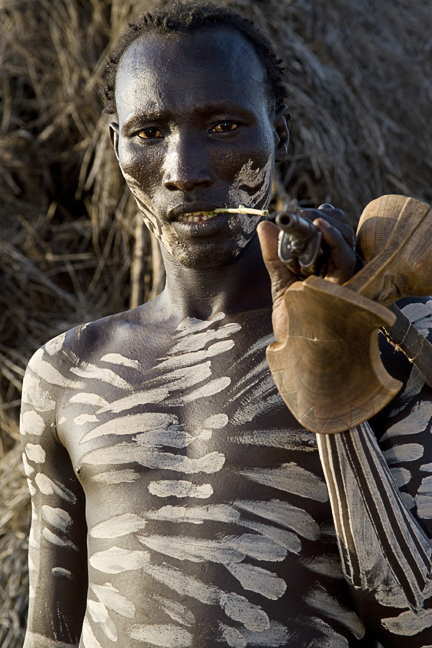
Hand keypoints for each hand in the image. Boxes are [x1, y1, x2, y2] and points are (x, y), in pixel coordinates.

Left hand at [257, 203, 357, 342]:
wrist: (296, 354)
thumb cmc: (293, 325)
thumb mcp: (280, 283)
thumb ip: (275, 256)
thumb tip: (265, 226)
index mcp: (327, 267)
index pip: (332, 232)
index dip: (320, 216)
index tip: (299, 211)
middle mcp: (339, 270)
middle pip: (341, 230)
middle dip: (321, 215)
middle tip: (299, 214)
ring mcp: (345, 277)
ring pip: (346, 238)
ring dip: (326, 221)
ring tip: (306, 217)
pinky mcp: (347, 286)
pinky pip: (346, 257)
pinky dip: (334, 238)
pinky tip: (319, 225)